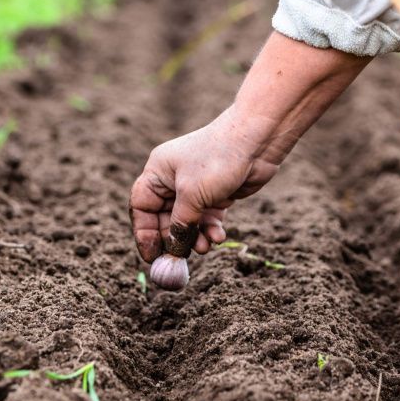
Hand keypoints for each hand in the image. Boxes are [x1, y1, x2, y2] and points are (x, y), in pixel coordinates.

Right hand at [129, 106, 274, 261]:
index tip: (151, 256)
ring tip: (205, 247)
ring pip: (189, 222)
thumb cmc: (218, 160)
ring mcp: (197, 187)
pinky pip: (208, 218)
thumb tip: (173, 249)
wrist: (257, 141)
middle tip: (181, 259)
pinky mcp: (217, 194)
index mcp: (158, 172)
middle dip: (174, 239)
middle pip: (165, 218)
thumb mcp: (193, 195)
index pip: (142, 207)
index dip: (144, 232)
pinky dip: (211, 230)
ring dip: (195, 237)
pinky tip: (219, 237)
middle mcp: (174, 180)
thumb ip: (181, 224)